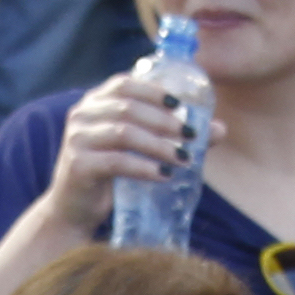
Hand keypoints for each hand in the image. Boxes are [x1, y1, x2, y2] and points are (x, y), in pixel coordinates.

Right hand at [38, 66, 210, 237]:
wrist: (73, 210)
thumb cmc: (108, 175)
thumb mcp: (138, 149)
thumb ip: (172, 135)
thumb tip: (220, 130)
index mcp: (94, 103)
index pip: (124, 84)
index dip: (153, 91)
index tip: (181, 105)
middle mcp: (82, 115)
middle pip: (128, 108)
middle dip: (164, 122)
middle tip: (191, 136)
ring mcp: (77, 139)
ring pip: (124, 133)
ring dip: (159, 145)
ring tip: (184, 159)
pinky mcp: (78, 165)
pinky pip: (116, 162)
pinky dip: (144, 168)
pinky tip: (164, 175)